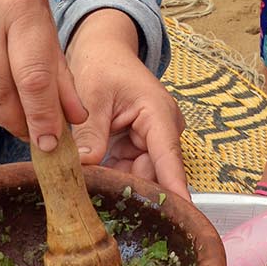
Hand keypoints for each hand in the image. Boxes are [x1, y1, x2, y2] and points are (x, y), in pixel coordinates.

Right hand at [0, 0, 84, 148]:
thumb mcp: (40, 8)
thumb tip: (74, 115)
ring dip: (0, 113)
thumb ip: (57, 64)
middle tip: (36, 138)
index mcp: (20, 3)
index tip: (53, 143)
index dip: (43, 115)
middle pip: (2, 88)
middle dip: (21, 121)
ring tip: (18, 119)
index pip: (33, 74)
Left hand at [65, 10, 188, 194]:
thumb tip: (86, 167)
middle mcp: (161, 130)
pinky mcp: (136, 146)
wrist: (102, 50)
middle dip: (133, 193)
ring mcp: (150, 140)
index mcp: (158, 114)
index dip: (173, 188)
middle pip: (154, 174)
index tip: (180, 215)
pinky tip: (94, 186)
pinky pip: (127, 171)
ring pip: (139, 176)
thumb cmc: (102, 64)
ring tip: (93, 198)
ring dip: (118, 186)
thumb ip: (91, 132)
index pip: (168, 158)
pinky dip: (111, 177)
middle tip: (104, 210)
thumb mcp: (92, 96)